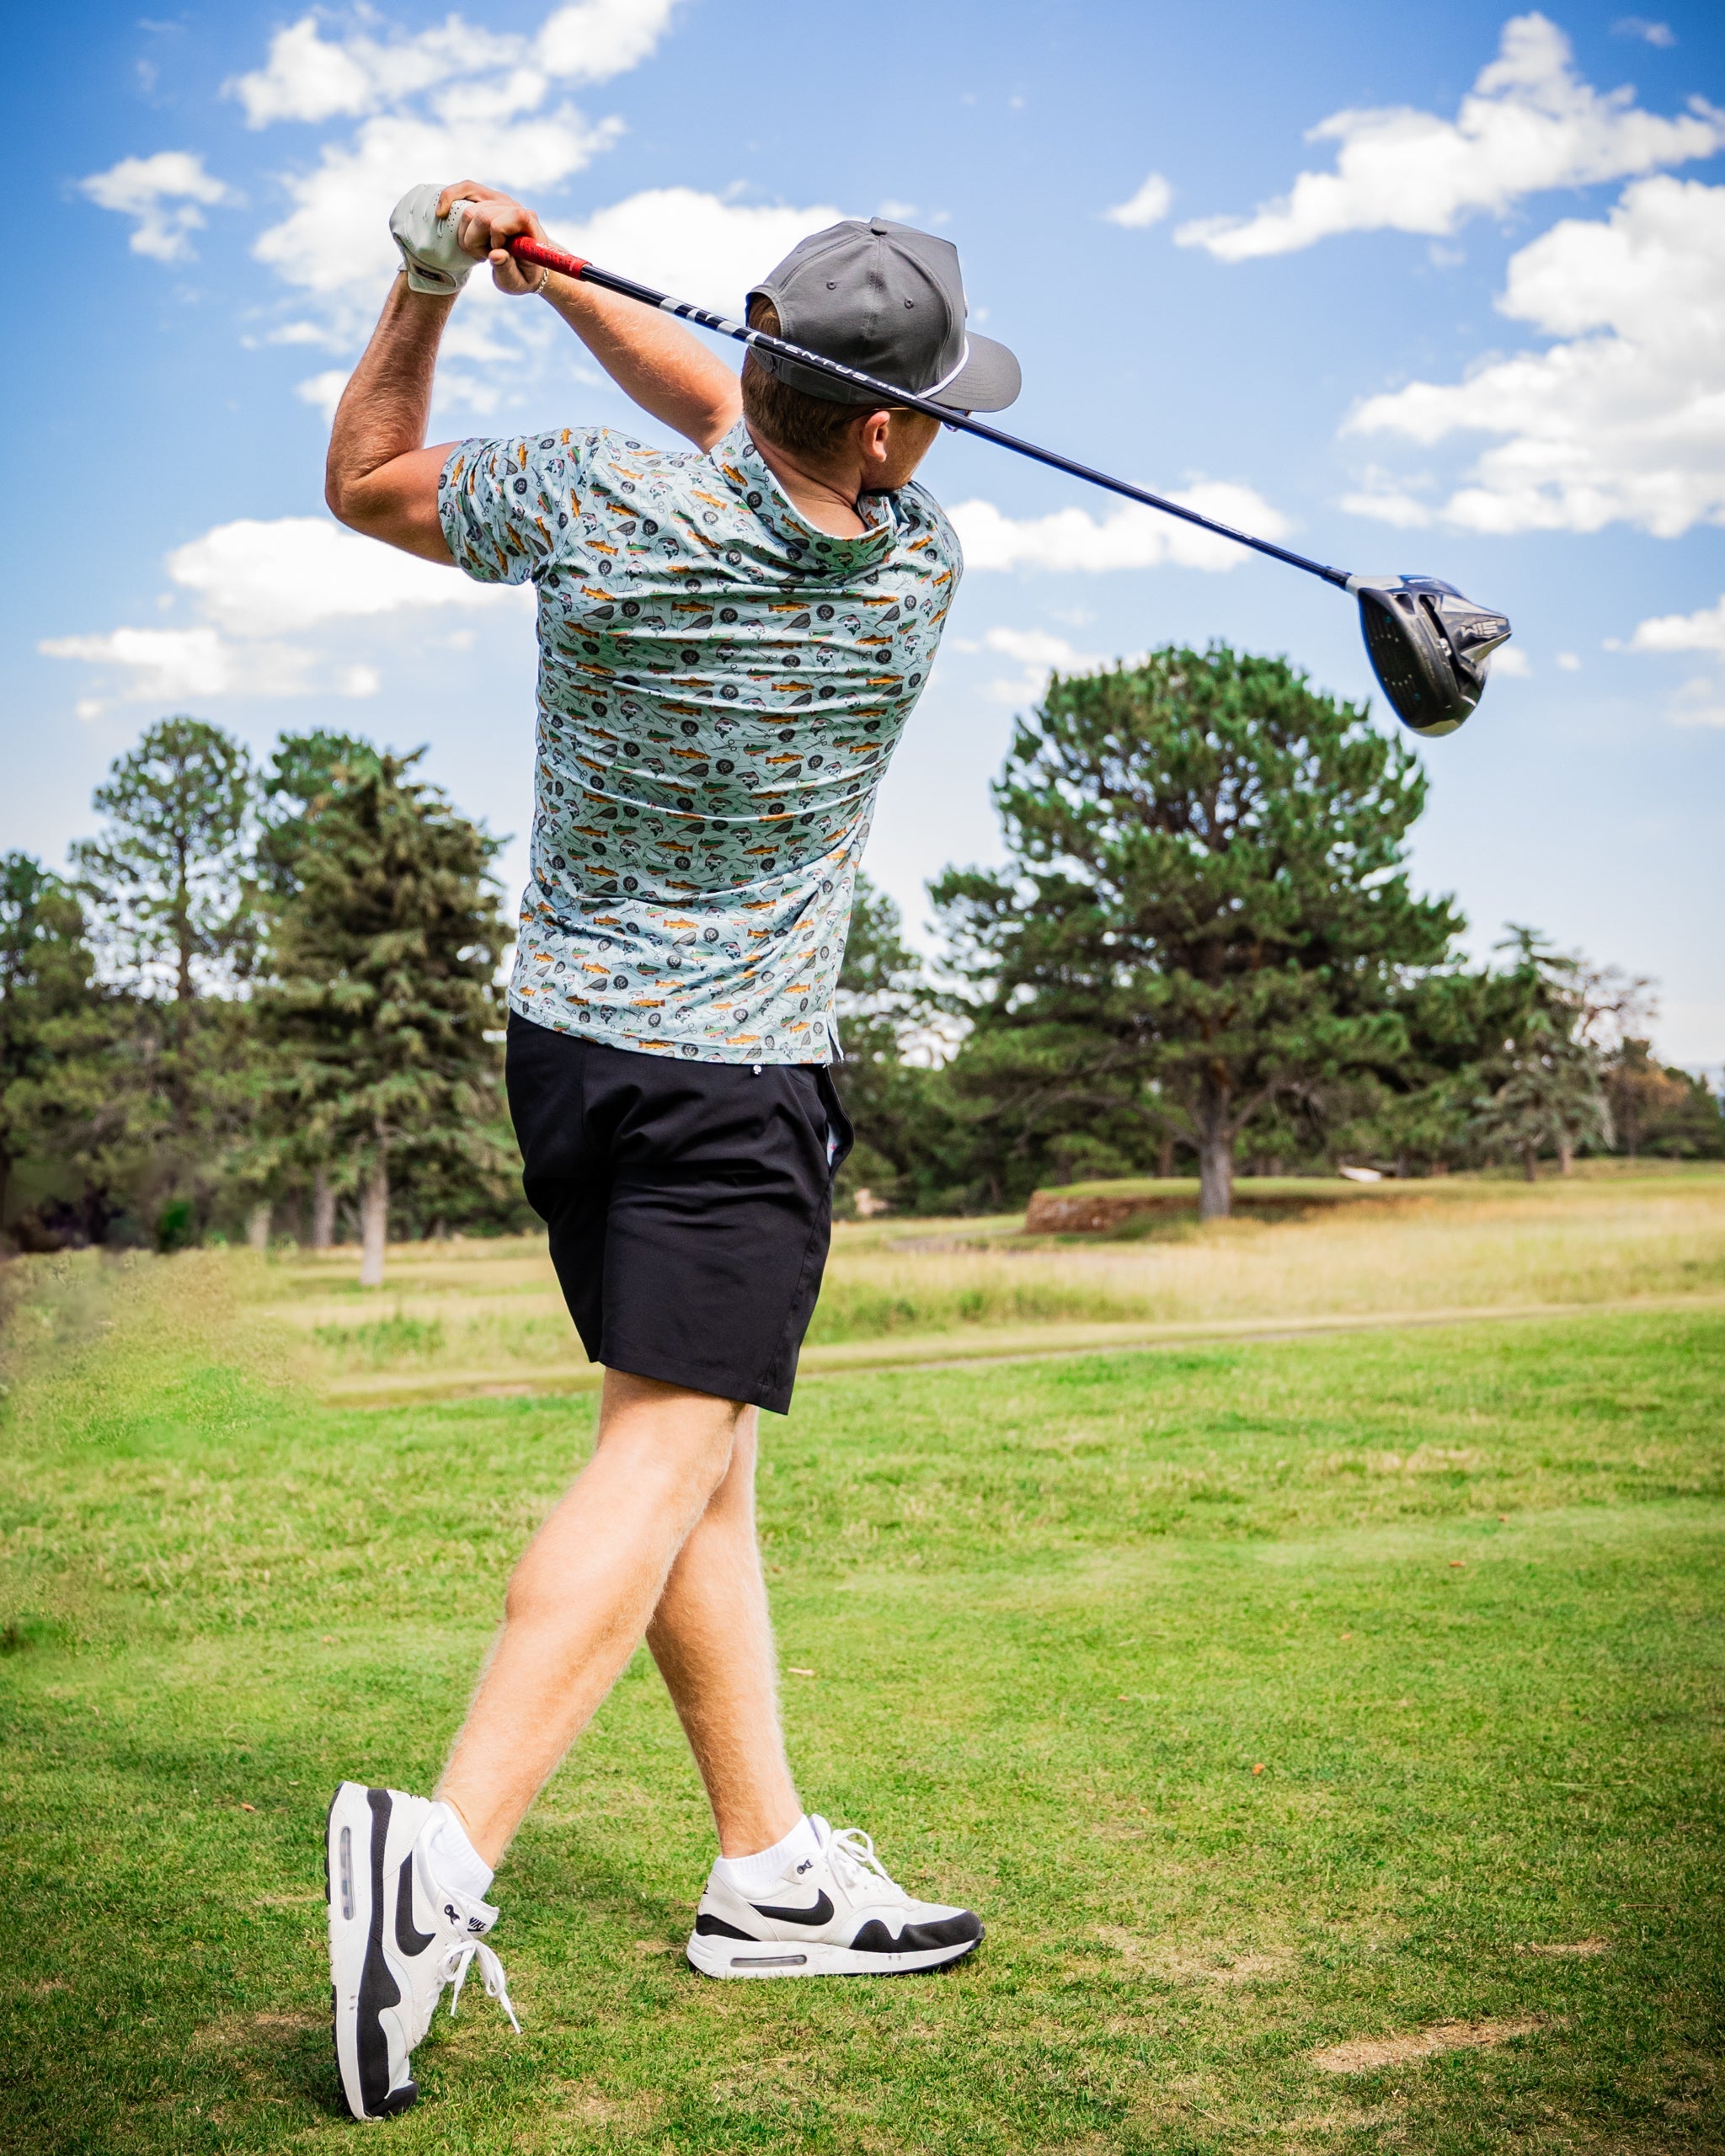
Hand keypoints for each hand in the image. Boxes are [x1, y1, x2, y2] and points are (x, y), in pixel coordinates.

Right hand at [437, 182, 550, 296]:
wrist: (530, 265)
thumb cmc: (523, 275)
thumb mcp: (517, 281)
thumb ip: (506, 269)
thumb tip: (495, 254)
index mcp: (527, 224)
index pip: (500, 223)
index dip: (493, 240)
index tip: (497, 254)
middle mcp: (514, 206)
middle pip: (480, 215)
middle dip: (475, 240)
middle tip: (485, 254)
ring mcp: (500, 200)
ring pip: (468, 209)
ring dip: (466, 233)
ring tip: (479, 246)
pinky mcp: (487, 198)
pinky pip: (465, 189)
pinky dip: (450, 197)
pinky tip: (442, 212)